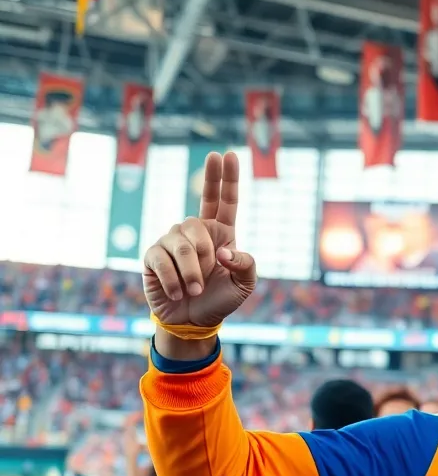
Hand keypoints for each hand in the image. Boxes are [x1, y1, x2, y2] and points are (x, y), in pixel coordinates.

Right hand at [142, 152, 256, 330]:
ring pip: (180, 243)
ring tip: (196, 290)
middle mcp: (195, 232)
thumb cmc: (221, 298)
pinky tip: (178, 293)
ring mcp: (171, 241)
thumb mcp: (245, 285)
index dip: (225, 178)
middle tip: (209, 275)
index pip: (223, 199)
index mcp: (221, 233)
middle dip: (204, 251)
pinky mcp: (153, 256)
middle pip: (197, 223)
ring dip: (191, 272)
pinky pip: (161, 259)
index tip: (227, 155)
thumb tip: (223, 251)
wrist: (194, 320)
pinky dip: (174, 280)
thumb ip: (246, 264)